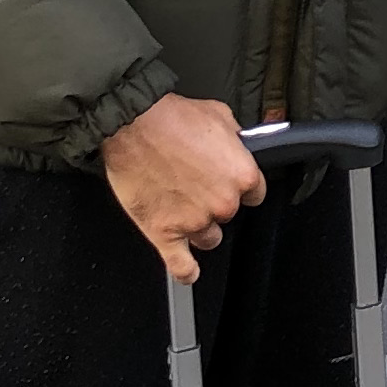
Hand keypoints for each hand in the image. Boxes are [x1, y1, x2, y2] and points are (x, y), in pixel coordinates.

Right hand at [101, 93, 263, 284]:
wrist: (132, 123)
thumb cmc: (172, 117)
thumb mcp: (219, 115)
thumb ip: (235, 140)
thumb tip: (239, 145)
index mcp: (242, 175)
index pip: (254, 194)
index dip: (238, 187)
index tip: (227, 183)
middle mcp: (222, 202)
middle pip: (229, 216)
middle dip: (214, 203)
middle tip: (194, 184)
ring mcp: (193, 221)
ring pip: (208, 238)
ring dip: (199, 226)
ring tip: (181, 207)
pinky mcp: (164, 232)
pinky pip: (181, 265)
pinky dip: (186, 270)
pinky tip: (189, 271)